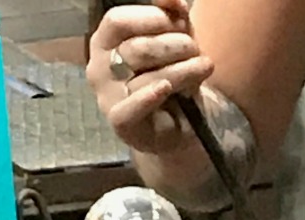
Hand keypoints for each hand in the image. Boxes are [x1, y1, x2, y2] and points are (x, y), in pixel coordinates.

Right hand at [86, 0, 213, 152]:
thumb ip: (172, 15)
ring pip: (146, 75)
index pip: (117, 21)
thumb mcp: (176, 37)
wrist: (182, 122)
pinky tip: (165, 88)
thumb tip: (174, 1)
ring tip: (204, 67)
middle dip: (175, 44)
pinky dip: (150, 96)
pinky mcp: (120, 122)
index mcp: (105, 42)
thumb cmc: (172, 74)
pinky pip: (132, 107)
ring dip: (184, 68)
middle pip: (137, 47)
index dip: (151, 16)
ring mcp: (107, 97)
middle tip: (196, 50)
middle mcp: (99, 68)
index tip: (181, 18)